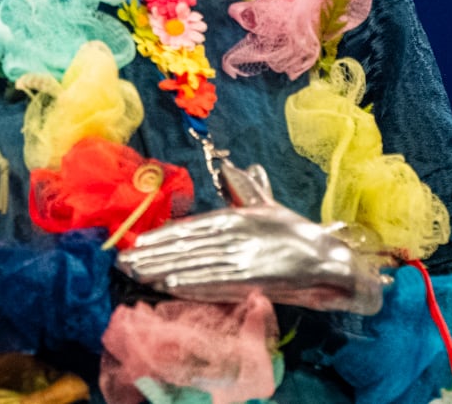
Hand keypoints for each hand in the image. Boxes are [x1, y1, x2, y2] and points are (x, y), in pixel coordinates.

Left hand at [116, 162, 385, 314]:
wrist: (331, 259)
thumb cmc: (296, 232)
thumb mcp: (267, 206)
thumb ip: (247, 188)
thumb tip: (234, 165)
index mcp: (234, 219)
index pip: (188, 228)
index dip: (160, 236)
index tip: (133, 242)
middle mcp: (234, 237)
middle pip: (185, 248)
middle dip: (151, 256)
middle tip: (121, 262)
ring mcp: (243, 259)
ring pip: (195, 265)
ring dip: (162, 270)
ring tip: (136, 275)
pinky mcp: (254, 280)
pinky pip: (216, 284)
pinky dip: (192, 285)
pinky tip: (169, 286)